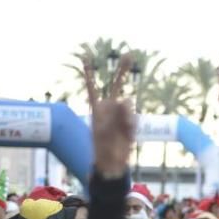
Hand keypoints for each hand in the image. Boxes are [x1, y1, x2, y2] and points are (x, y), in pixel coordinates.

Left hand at [84, 53, 134, 178]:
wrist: (112, 163)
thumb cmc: (103, 148)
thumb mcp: (105, 130)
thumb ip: (115, 114)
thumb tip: (127, 99)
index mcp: (97, 109)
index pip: (92, 87)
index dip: (88, 72)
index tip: (85, 55)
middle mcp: (109, 109)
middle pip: (115, 86)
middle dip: (121, 71)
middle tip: (129, 55)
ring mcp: (120, 115)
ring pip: (127, 105)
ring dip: (126, 115)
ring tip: (122, 130)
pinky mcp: (130, 122)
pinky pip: (133, 117)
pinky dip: (131, 124)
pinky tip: (128, 133)